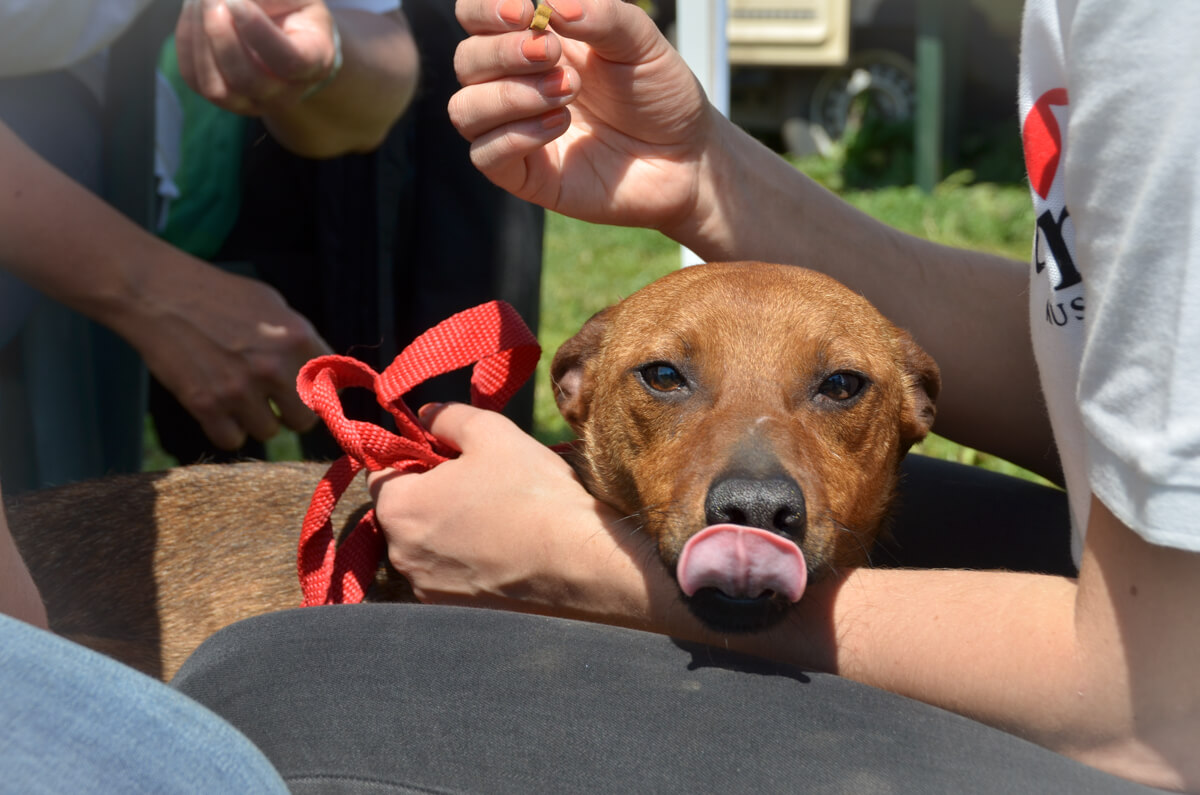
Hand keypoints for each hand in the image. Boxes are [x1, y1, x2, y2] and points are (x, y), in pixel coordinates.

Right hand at [121, 257, 330, 449]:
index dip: (318, 393)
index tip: (306, 393)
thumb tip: (328, 376)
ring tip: (238, 394)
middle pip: (304, 419)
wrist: (157, 292)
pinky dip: (226, 429)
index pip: (331, 388)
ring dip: (256, 419)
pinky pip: (232, 439)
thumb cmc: (217, 294)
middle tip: (272, 398)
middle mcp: (273, 366)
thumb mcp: (272, 305)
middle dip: (290, 412)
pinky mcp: (205, 404)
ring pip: (268, 431)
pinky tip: (218, 406)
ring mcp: (239, 388)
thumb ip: (300, 341)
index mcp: (297, 337)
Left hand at [176, 0, 340, 114]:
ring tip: (202, 1)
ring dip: (200, 39)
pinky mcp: (223, 97)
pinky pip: (195, 78)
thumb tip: (227, 0)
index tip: (234, 1)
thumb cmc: (293, 7)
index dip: (258, 33)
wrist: (285, 29)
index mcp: (314, 62)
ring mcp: (253, 101)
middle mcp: (286, 93)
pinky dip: (188, 42)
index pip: (289, 61)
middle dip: (220, 36)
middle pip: (248, 80)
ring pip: (216, 88)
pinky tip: (195, 14)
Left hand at [367, 403, 660, 623]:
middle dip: (432, 497)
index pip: (381, 474)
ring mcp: (426, 589)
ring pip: (428, 546)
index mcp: (398, 507)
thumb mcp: (491, 432)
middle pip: (405, 513)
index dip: (414, 459)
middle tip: (481, 485)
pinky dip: (467, 563)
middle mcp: (400, 555)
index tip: (451, 457)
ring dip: (450, 531)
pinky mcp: (454, 613)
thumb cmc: (530, 493)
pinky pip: (450, 576)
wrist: (578, 565)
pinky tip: (504, 552)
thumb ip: (447, 417)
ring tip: (498, 520)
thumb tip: (424, 416)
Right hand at [449, 0, 716, 232]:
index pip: (475, 17)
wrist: (689, 157)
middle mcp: (518, 84)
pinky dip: (516, 135)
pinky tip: (559, 124)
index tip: (526, 10)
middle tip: (554, 55)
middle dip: (505, 52)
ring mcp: (519, 132)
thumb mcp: (640, 41)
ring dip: (509, 95)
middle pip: (467, 60)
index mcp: (536, 41)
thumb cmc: (661, 93)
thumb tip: (550, 4)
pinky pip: (485, 155)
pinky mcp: (527, 176)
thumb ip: (600, 14)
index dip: (484, 9)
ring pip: (465, 110)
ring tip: (567, 91)